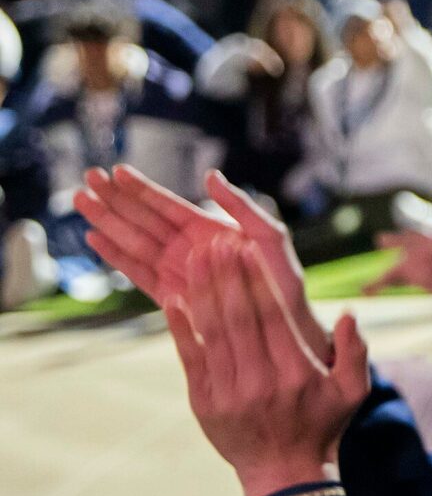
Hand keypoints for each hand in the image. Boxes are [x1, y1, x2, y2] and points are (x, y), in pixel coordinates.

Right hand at [78, 167, 323, 358]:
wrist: (286, 326)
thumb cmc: (285, 281)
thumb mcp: (270, 237)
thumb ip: (244, 208)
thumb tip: (210, 176)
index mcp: (209, 230)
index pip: (168, 204)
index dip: (141, 188)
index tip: (115, 170)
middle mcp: (189, 248)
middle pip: (143, 219)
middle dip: (115, 199)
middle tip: (87, 177)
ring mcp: (178, 272)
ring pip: (133, 241)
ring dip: (107, 221)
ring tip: (80, 200)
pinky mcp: (172, 296)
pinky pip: (137, 273)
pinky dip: (115, 256)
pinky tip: (94, 238)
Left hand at [162, 230, 370, 495]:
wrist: (284, 474)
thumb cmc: (322, 426)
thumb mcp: (353, 392)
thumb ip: (356, 352)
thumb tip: (349, 314)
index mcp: (297, 373)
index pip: (273, 317)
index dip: (257, 280)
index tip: (247, 249)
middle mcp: (262, 381)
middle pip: (239, 318)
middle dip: (226, 276)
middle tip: (216, 242)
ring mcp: (230, 392)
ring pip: (213, 332)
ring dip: (202, 291)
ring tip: (196, 258)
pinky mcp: (204, 402)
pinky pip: (191, 358)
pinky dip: (181, 327)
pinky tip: (174, 299)